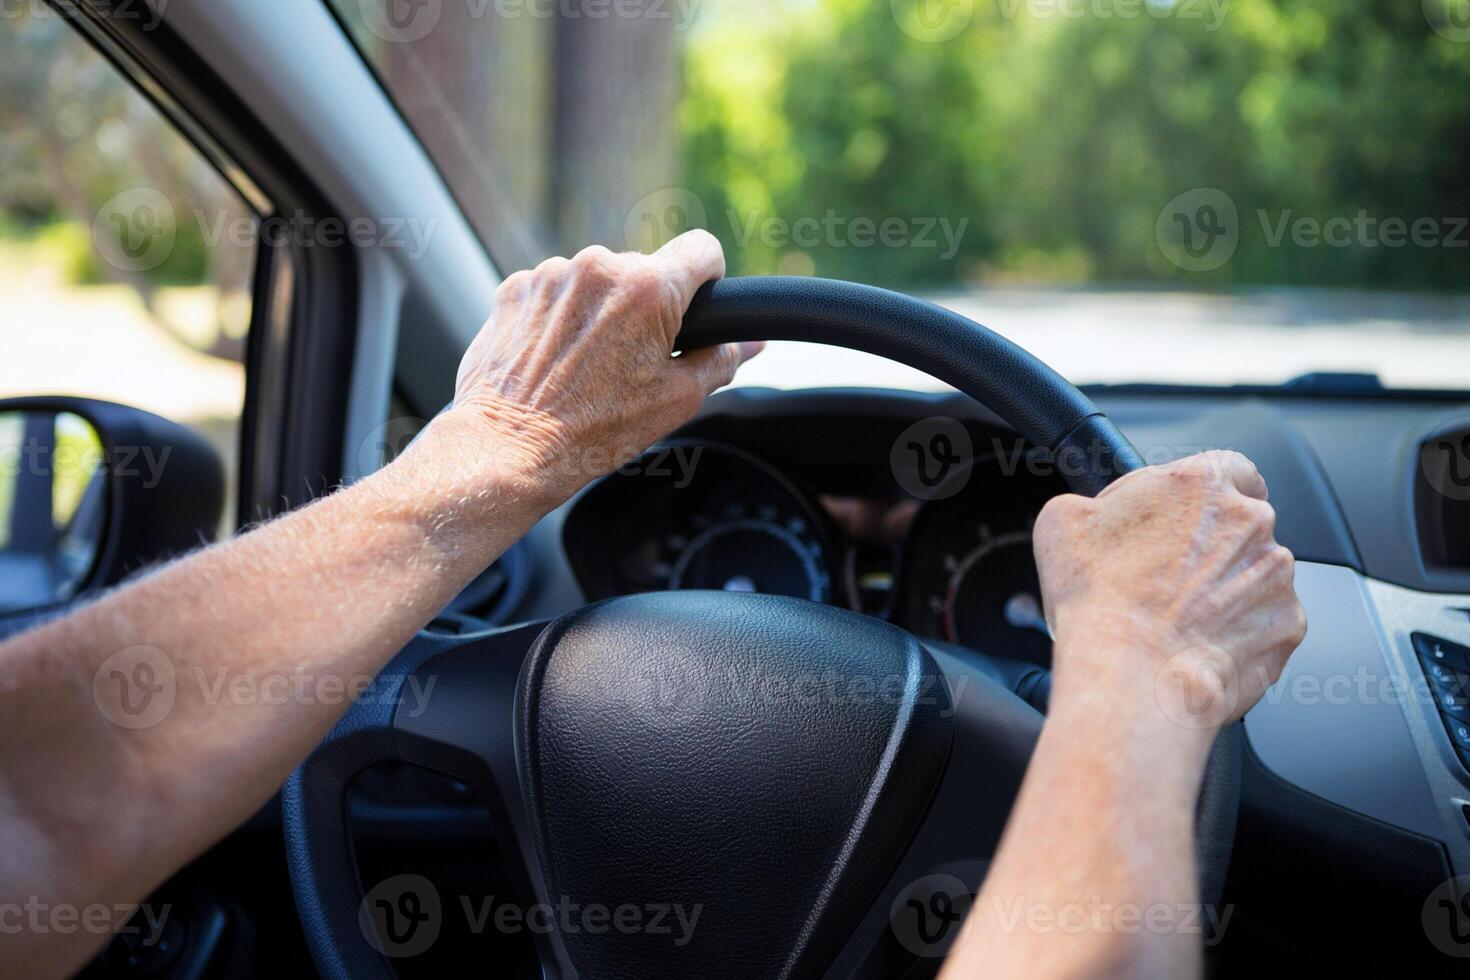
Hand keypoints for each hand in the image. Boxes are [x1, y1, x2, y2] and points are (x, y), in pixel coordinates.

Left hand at [423, 231, 760, 509]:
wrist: (509, 448)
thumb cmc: (594, 431)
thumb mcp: (676, 400)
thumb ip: (722, 360)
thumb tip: (752, 344)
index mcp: (648, 288)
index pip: (702, 248)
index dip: (707, 278)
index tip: (696, 306)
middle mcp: (599, 266)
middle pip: (644, 269)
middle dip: (646, 305)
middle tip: (633, 359)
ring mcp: (551, 274)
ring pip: (596, 280)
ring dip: (600, 311)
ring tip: (586, 366)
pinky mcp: (515, 288)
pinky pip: (555, 291)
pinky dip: (560, 317)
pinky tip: (554, 360)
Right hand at [1033, 451, 1306, 739]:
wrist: (1132, 675)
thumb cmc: (1099, 600)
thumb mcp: (1061, 522)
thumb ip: (1093, 503)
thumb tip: (1096, 515)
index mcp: (1203, 483)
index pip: (1231, 468)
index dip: (1210, 494)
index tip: (1193, 515)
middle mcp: (1251, 522)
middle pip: (1242, 525)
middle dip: (1212, 547)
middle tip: (1166, 578)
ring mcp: (1276, 576)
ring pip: (1255, 575)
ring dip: (1226, 591)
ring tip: (1178, 620)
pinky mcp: (1286, 627)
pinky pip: (1266, 623)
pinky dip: (1240, 633)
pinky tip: (1198, 645)